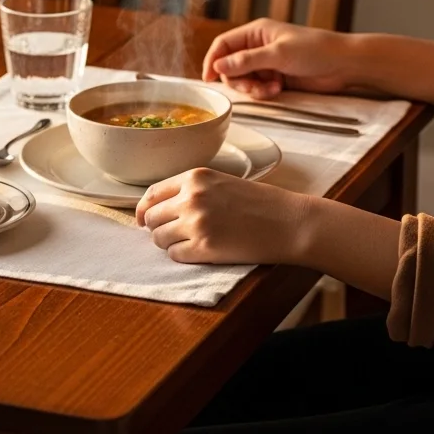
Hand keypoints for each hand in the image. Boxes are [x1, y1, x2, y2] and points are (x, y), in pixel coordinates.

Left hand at [136, 168, 312, 264]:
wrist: (290, 222)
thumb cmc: (261, 203)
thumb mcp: (222, 182)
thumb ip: (192, 190)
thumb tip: (158, 209)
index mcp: (195, 177)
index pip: (151, 194)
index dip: (143, 210)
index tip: (143, 220)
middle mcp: (192, 197)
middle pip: (151, 218)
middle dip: (158, 228)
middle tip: (174, 234)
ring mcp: (196, 223)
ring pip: (159, 239)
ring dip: (170, 243)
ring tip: (192, 242)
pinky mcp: (204, 248)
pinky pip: (175, 256)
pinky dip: (183, 256)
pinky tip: (202, 251)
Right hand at [201, 18, 353, 98]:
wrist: (342, 64)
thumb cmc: (315, 50)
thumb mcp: (278, 53)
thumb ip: (246, 61)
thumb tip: (218, 67)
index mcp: (256, 32)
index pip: (223, 45)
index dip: (213, 61)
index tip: (208, 79)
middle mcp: (257, 47)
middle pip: (230, 67)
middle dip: (238, 80)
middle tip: (252, 87)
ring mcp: (266, 63)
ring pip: (243, 80)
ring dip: (253, 88)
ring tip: (271, 89)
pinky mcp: (275, 78)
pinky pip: (257, 88)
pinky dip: (263, 92)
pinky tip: (277, 90)